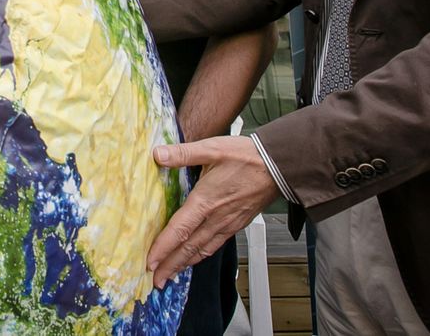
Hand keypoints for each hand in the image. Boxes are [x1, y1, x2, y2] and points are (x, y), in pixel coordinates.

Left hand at [147, 135, 278, 287]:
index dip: (163, 247)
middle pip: (188, 247)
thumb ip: (184, 153)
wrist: (279, 167)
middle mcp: (216, 217)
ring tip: (169, 275)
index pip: (180, 229)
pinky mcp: (236, 224)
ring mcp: (227, 224)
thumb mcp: (212, 149)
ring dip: (184, 264)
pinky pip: (214, 245)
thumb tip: (158, 154)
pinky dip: (200, 255)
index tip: (150, 262)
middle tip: (154, 280)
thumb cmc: (248, 157)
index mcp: (206, 201)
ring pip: (201, 250)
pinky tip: (194, 257)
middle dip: (170, 265)